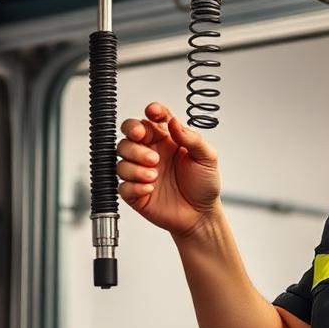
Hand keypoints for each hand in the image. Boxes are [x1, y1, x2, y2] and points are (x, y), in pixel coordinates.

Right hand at [117, 102, 220, 236]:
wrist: (201, 215)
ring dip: (136, 165)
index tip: (152, 112)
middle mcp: (150, 152)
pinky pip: (122, 184)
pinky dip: (134, 185)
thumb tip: (174, 122)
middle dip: (133, 136)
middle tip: (148, 147)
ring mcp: (140, 171)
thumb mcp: (207, 158)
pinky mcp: (134, 192)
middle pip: (129, 134)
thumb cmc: (204, 184)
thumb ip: (192, 138)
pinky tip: (150, 189)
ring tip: (155, 175)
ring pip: (121, 158)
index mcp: (167, 140)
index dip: (151, 111)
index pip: (153, 119)